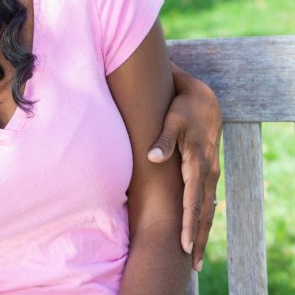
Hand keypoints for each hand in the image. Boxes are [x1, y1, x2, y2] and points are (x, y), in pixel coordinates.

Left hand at [147, 63, 221, 271]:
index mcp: (198, 163)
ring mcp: (210, 173)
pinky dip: (203, 218)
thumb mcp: (173, 119)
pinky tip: (197, 232)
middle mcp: (207, 172)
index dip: (189, 223)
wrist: (204, 98)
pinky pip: (206, 201)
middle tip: (193, 263)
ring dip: (202, 232)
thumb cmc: (183, 108)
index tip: (185, 243)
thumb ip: (163, 140)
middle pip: (204, 212)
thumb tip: (151, 157)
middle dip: (198, 237)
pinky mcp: (207, 172)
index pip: (193, 200)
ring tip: (196, 257)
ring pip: (207, 209)